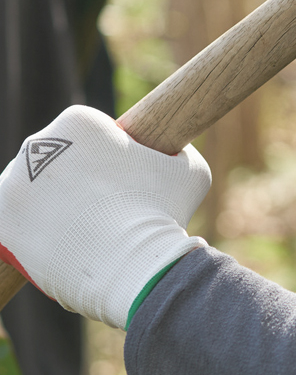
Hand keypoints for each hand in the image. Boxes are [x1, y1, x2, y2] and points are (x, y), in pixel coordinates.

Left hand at [0, 105, 209, 328]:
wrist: (132, 265)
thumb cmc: (163, 210)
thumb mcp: (187, 166)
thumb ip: (173, 153)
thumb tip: (173, 156)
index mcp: (77, 120)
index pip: (87, 131)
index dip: (108, 154)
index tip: (123, 178)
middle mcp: (35, 145)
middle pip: (53, 158)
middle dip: (74, 178)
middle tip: (103, 205)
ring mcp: (13, 187)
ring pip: (30, 190)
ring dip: (48, 203)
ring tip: (81, 228)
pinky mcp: (1, 227)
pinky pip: (12, 227)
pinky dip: (29, 233)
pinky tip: (55, 243)